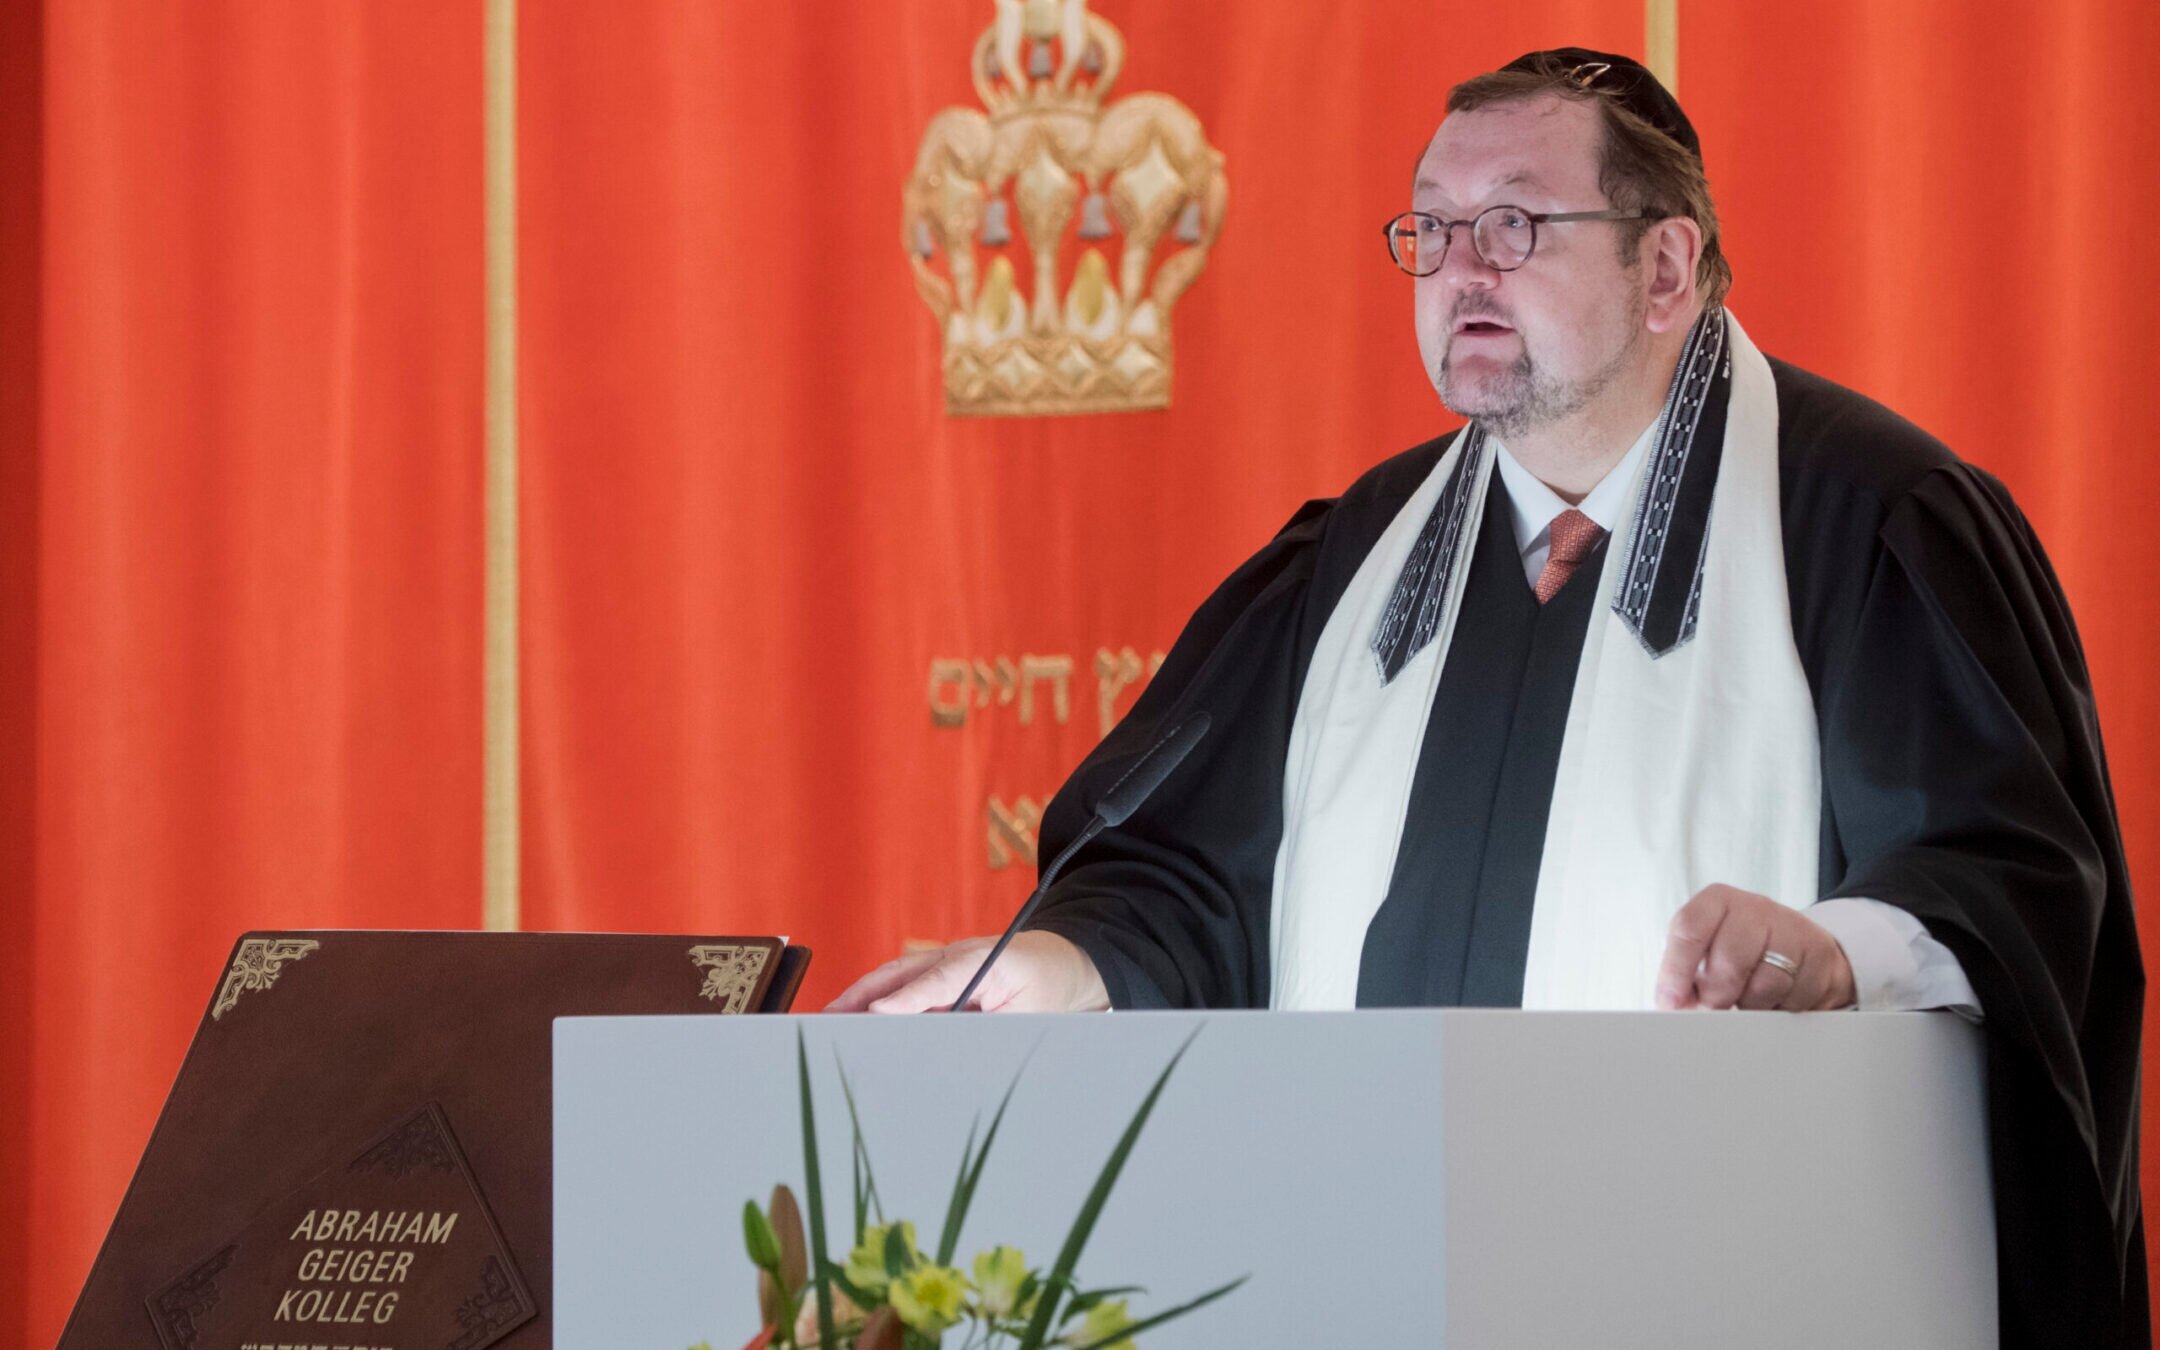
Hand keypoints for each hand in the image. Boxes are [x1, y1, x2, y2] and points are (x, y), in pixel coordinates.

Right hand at [823, 931, 1111, 1013]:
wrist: (1062, 961)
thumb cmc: (1046, 986)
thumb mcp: (1030, 1015)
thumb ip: (993, 1029)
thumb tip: (949, 1055)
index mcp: (984, 962)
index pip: (940, 981)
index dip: (908, 999)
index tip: (878, 1015)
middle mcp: (955, 958)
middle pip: (900, 975)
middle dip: (863, 997)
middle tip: (828, 1021)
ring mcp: (943, 963)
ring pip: (893, 980)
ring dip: (861, 1000)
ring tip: (828, 1024)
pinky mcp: (937, 976)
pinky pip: (901, 989)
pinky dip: (876, 1004)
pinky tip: (855, 1025)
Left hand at [1654, 884, 1856, 1011]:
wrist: (1801, 948)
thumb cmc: (1741, 951)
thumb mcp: (1707, 950)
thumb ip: (1685, 973)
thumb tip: (1671, 1005)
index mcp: (1717, 901)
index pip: (1690, 928)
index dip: (1676, 969)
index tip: (1671, 1002)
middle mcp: (1754, 908)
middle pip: (1730, 960)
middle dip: (1717, 995)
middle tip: (1714, 1005)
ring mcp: (1791, 927)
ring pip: (1765, 983)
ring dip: (1751, 1004)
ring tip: (1745, 1000)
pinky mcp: (1820, 953)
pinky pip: (1795, 996)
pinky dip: (1780, 1007)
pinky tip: (1775, 998)